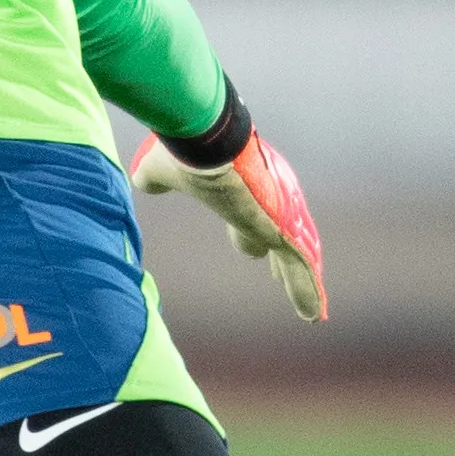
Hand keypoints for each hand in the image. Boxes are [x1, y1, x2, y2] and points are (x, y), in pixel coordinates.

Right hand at [130, 129, 327, 320]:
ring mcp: (279, 218)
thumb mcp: (162, 167)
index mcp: (240, 190)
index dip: (248, 236)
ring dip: (300, 283)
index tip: (253, 250)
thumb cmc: (185, 150)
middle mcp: (266, 203)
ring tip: (312, 310)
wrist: (207, 140)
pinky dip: (307, 292)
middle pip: (279, 239)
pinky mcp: (283, 232)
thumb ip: (154, 177)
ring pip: (295, 259)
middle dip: (281, 260)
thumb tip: (140, 180)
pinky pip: (299, 269)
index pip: (249, 220)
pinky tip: (313, 315)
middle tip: (281, 276)